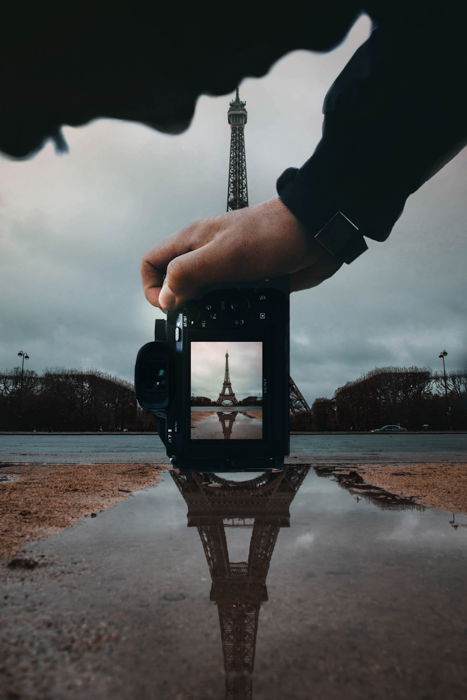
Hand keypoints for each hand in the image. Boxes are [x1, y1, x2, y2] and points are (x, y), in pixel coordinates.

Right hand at [141, 197, 341, 310]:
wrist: (313, 233)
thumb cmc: (269, 235)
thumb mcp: (221, 255)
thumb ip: (187, 273)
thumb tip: (165, 297)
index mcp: (192, 241)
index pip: (152, 262)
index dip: (152, 286)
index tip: (170, 306)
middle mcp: (205, 253)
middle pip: (175, 281)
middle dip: (179, 302)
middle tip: (194, 317)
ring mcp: (226, 266)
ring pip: (201, 292)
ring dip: (204, 308)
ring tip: (216, 318)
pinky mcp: (247, 279)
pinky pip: (227, 298)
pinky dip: (228, 310)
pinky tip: (238, 315)